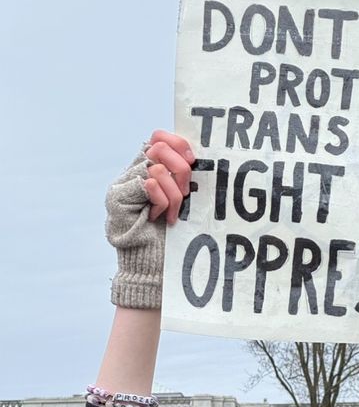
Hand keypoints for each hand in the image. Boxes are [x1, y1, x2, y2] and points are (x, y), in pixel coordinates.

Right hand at [105, 131, 195, 308]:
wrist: (150, 269)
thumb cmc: (170, 239)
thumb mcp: (181, 201)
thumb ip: (181, 178)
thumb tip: (193, 156)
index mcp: (147, 169)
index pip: (158, 137)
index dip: (178, 144)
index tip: (193, 160)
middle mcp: (132, 173)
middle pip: (160, 148)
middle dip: (181, 171)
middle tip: (183, 195)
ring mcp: (122, 184)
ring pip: (157, 168)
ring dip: (173, 194)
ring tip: (171, 213)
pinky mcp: (118, 198)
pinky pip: (150, 184)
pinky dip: (162, 201)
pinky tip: (159, 217)